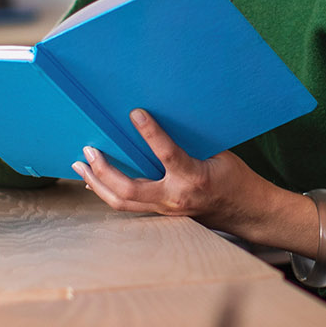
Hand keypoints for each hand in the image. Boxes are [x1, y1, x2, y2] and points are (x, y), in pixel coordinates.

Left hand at [71, 109, 312, 251]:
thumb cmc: (234, 178)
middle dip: (104, 170)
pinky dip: (108, 191)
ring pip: (122, 203)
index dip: (151, 133)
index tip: (135, 113)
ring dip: (97, 184)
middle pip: (129, 190)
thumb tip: (163, 118)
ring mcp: (166, 210)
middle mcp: (175, 198)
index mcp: (194, 177)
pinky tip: (94, 179)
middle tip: (89, 150)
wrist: (245, 211)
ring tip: (80, 165)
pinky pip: (129, 205)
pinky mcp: (161, 213)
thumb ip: (189, 142)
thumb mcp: (218, 154)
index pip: (168, 154)